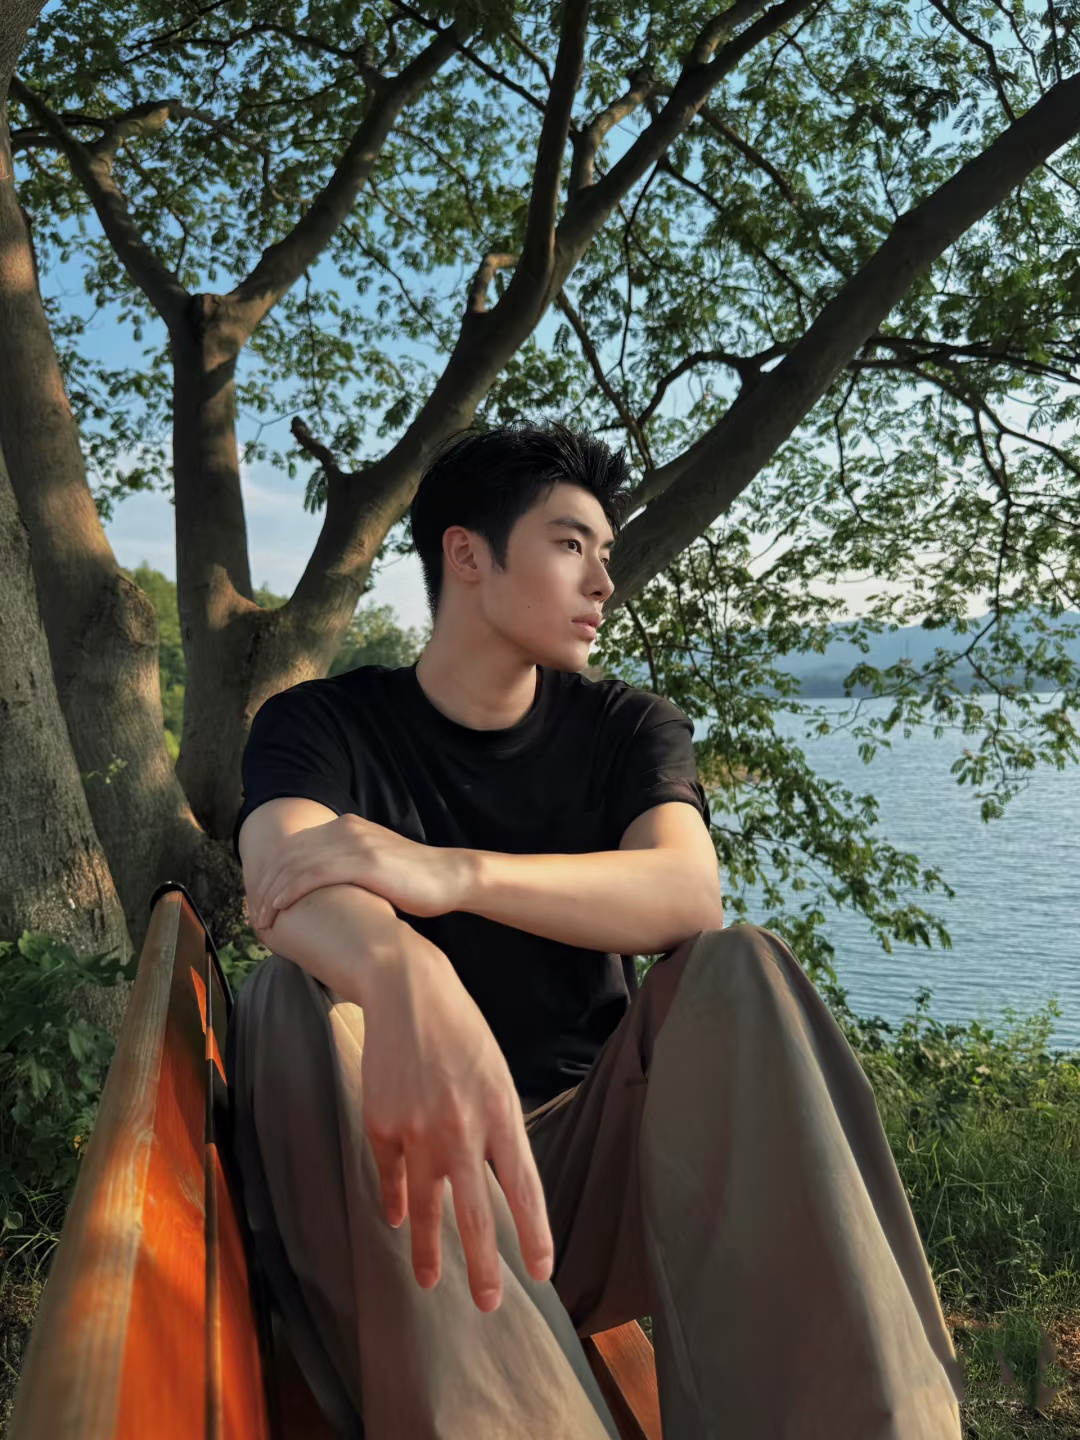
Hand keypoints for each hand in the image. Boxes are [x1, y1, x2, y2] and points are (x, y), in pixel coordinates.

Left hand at [250, 814, 472, 929]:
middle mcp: (345, 828)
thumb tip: (326, 889)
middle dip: (265, 884)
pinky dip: (291, 891)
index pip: (296, 847)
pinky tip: (279, 908)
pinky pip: (314, 875)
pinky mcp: (363, 862)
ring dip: (272, 891)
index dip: (273, 872)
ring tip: (260, 916)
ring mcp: (354, 843)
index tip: (260, 897)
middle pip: (290, 854)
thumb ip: (348, 867)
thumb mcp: (374, 865)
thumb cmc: (414, 881)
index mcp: (346, 826)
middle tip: (251, 911)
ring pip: (296, 865)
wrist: (449, 877)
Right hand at [359, 929, 554, 1311]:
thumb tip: (498, 1182)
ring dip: (429, 1250)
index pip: (524, 1187)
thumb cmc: (461, 1032)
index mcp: (501, 1112)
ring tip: (431, 1283)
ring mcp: (418, 1129)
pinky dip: (393, 1202)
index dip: (534, 1233)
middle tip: (489, 1304)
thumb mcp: (496, 1075)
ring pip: (427, 1207)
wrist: (406, 992)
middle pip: (477, 1213)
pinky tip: (396, 1222)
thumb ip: (498, 1128)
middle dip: (484, 1265)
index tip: (541, 1271)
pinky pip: (391, 1176)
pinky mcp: (382, 1124)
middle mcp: (462, 1127)